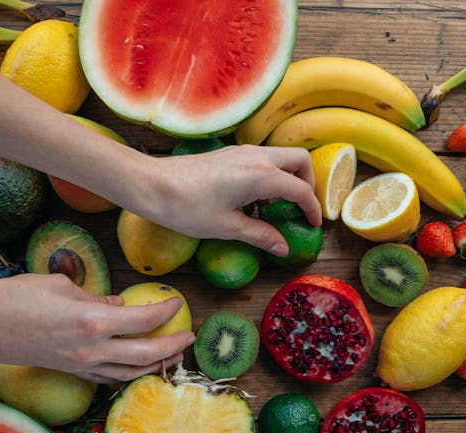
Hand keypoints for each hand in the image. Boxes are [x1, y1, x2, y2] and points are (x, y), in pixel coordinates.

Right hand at [0, 273, 194, 383]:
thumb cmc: (15, 297)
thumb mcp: (61, 285)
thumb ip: (96, 296)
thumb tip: (119, 304)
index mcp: (94, 321)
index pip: (144, 320)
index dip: (166, 310)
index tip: (177, 302)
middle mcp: (93, 349)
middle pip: (147, 353)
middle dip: (173, 345)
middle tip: (189, 337)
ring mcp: (82, 365)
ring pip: (131, 372)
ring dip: (157, 365)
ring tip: (174, 356)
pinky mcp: (72, 372)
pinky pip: (110, 377)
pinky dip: (130, 373)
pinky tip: (139, 367)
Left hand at [128, 144, 320, 255]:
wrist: (151, 185)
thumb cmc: (187, 208)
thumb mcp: (228, 227)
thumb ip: (261, 235)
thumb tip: (283, 248)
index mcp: (261, 175)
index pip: (301, 190)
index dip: (312, 209)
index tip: (314, 225)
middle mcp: (257, 157)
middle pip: (299, 160)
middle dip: (308, 182)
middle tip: (300, 208)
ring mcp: (242, 152)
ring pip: (281, 156)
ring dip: (289, 177)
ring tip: (278, 205)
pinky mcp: (229, 153)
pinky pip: (263, 158)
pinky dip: (271, 174)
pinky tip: (256, 198)